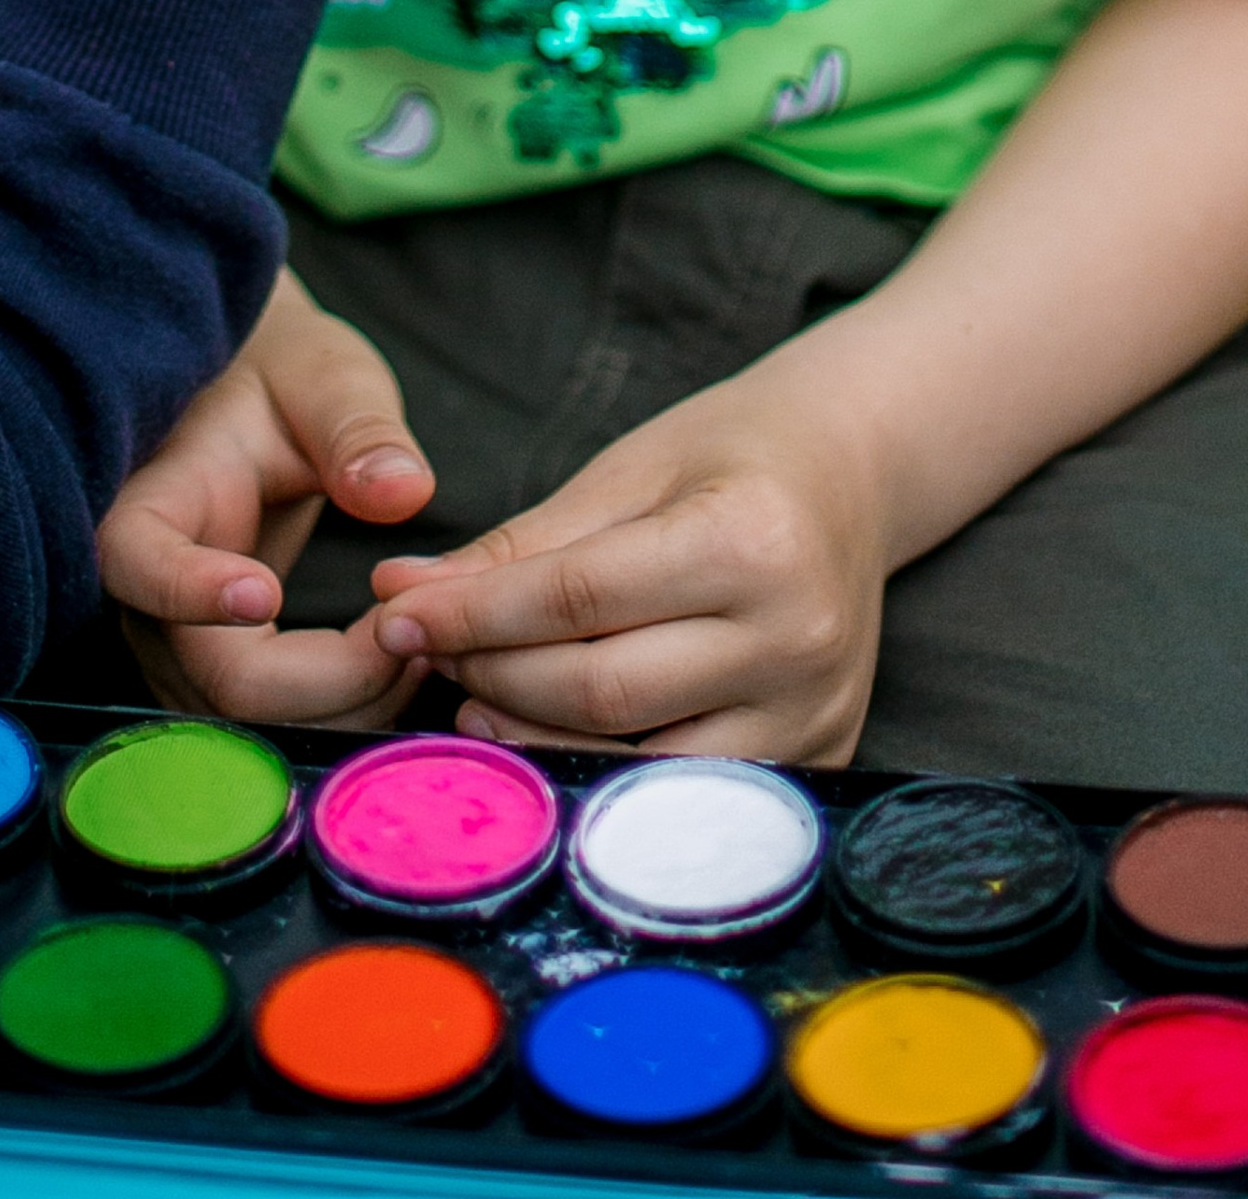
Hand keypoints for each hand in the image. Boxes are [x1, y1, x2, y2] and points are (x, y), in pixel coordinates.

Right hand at [100, 271, 434, 726]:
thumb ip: (359, 429)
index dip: (189, 590)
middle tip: (414, 632)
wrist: (256, 398)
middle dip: (328, 678)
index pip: (138, 561)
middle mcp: (151, 590)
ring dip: (345, 704)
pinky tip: (402, 661)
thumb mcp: (325, 378)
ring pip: (252, 721)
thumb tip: (404, 492)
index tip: (264, 589)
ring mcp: (182, 640)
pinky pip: (275, 720)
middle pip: (218, 677)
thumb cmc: (285, 377)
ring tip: (423, 641)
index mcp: (155, 500)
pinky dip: (344, 709)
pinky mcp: (222, 670)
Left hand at [366, 358, 894, 763]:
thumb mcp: (628, 471)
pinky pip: (686, 789)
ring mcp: (813, 711)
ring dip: (535, 736)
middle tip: (425, 654)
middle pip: (601, 688)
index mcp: (750, 540)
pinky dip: (606, 770)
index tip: (395, 613)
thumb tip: (403, 594)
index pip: (580, 598)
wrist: (852, 475)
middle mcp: (794, 636)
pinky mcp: (820, 755)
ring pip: (637, 757)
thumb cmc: (730, 458)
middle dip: (492, 672)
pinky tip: (550, 736)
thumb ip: (522, 544)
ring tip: (475, 698)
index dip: (473, 614)